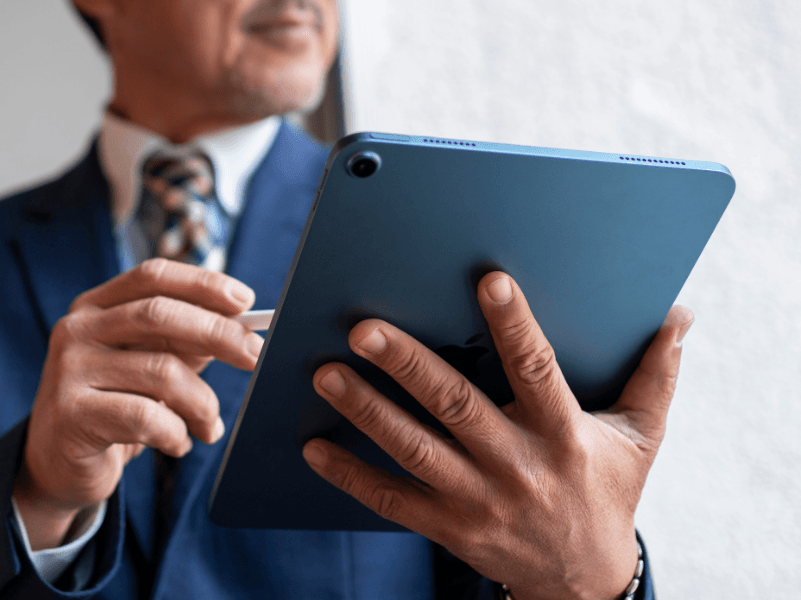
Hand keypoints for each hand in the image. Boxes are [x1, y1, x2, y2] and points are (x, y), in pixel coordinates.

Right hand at [13, 258, 263, 549]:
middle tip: (256, 355)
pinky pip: (148, 418)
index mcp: (95, 307)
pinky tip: (178, 444)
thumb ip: (185, 342)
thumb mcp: (150, 365)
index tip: (246, 300)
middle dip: (218, 333)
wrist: (58, 466)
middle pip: (158, 315)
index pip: (153, 276)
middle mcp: (76, 330)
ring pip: (161, 372)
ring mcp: (69, 371)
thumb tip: (242, 328)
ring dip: (202, 404)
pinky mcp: (72, 415)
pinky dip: (177, 434)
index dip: (202, 283)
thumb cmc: (115, 407)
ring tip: (210, 426)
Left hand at [302, 272, 692, 599]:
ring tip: (326, 375)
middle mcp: (517, 466)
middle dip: (408, 366)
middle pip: (456, 408)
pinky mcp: (448, 527)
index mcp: (563, 435)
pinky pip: (391, 500)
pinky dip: (351, 475)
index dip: (515, 325)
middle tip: (363, 328)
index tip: (488, 281)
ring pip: (415, 451)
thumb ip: (655, 374)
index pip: (538, 371)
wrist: (582, 579)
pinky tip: (313, 447)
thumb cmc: (607, 491)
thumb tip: (680, 314)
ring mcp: (477, 501)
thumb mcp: (641, 437)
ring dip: (367, 412)